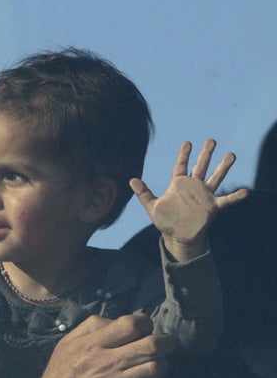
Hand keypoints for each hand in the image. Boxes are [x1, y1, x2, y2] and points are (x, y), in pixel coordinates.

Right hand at [29, 314, 174, 377]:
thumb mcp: (65, 346)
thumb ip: (89, 328)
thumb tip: (117, 320)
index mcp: (91, 344)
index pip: (131, 323)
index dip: (145, 323)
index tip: (146, 328)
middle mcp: (105, 363)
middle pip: (152, 345)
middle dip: (165, 344)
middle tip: (165, 346)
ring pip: (157, 370)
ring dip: (159, 369)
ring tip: (153, 371)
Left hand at [130, 139, 247, 261]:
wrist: (177, 236)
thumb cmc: (165, 221)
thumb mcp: (151, 206)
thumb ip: (143, 193)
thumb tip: (131, 179)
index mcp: (178, 185)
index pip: (181, 166)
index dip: (184, 155)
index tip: (187, 142)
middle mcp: (193, 187)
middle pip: (201, 167)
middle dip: (206, 154)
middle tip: (211, 140)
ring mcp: (204, 196)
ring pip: (215, 178)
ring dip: (223, 167)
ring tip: (231, 155)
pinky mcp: (212, 207)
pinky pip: (226, 200)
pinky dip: (236, 196)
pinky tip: (245, 192)